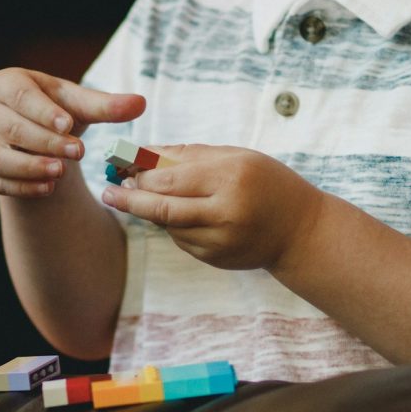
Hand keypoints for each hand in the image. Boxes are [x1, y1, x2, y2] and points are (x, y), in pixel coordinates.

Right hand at [0, 68, 144, 196]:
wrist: (33, 136)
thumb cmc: (56, 112)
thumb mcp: (79, 106)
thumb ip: (107, 106)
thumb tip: (141, 103)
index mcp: (6, 84)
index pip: (21, 97)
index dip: (43, 111)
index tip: (68, 124)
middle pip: (11, 128)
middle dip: (45, 141)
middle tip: (76, 152)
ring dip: (29, 167)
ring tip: (59, 173)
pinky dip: (22, 187)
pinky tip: (47, 189)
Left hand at [100, 145, 325, 270]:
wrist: (300, 231)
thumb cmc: (267, 183)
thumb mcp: (236, 157)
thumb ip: (189, 154)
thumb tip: (143, 153)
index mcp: (231, 178)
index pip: (170, 178)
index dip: (140, 173)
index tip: (121, 166)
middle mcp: (225, 212)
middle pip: (161, 208)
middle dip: (130, 199)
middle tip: (110, 191)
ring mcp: (220, 240)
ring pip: (168, 226)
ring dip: (151, 211)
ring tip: (141, 197)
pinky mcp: (216, 259)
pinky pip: (181, 240)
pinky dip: (173, 226)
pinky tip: (180, 214)